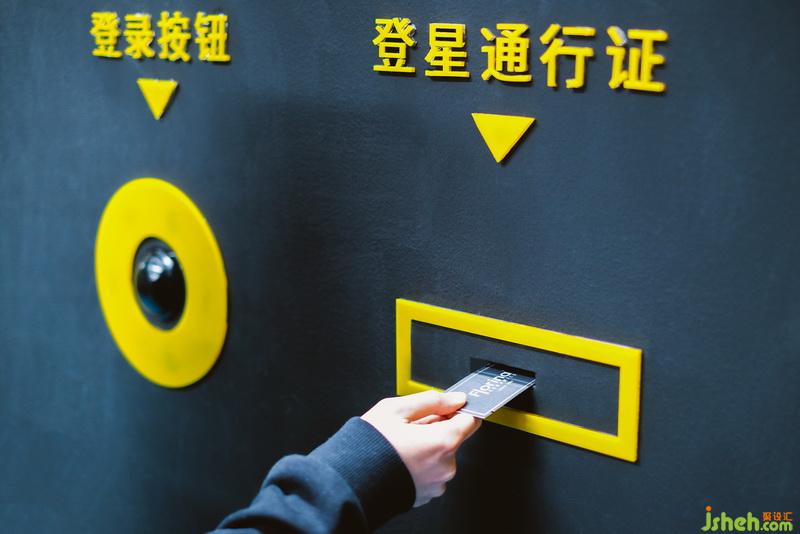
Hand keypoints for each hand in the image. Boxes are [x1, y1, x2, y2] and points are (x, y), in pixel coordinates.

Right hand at [361, 390, 480, 506]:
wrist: (350, 480)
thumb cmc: (369, 445)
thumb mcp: (396, 409)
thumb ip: (431, 400)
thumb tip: (455, 398)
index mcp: (443, 442)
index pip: (471, 420)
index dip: (458, 410)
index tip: (448, 406)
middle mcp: (445, 466)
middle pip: (453, 438)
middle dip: (435, 428)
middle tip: (409, 426)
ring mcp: (436, 483)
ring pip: (440, 455)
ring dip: (427, 446)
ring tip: (401, 444)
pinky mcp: (427, 494)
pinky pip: (431, 472)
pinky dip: (420, 463)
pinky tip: (401, 458)